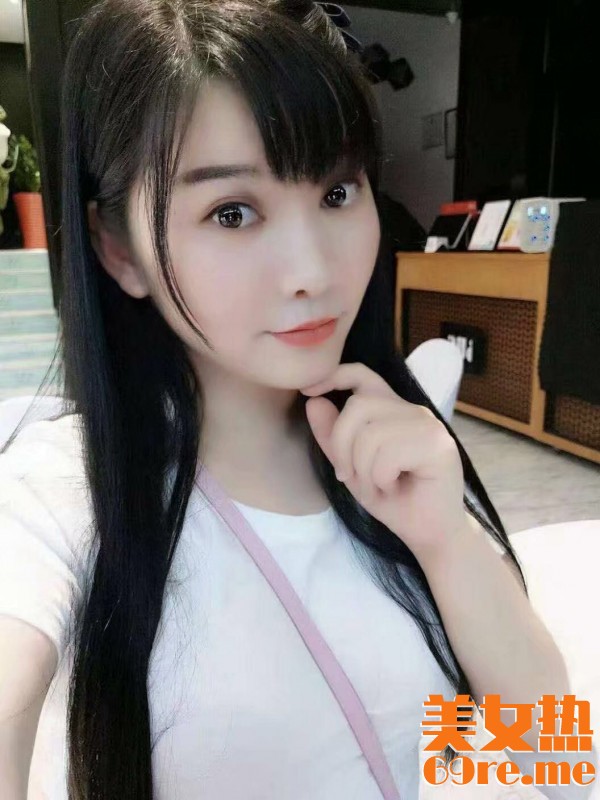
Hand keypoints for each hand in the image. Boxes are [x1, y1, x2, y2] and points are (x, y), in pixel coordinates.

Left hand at [300, 362, 468, 562]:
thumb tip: (313, 401)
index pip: (363, 375)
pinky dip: (381, 478)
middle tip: (348, 476)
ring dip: (363, 469)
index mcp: (393, 411)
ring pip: (371, 432)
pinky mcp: (438, 445)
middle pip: (359, 405)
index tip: (307, 391)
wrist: (431, 534)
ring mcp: (428, 425)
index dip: (334, 376)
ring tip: (378, 487)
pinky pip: (388, 453)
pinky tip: (394, 489)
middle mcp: (413, 411)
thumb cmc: (395, 501)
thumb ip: (332, 437)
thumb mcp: (352, 469)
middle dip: (341, 445)